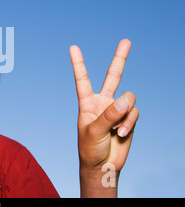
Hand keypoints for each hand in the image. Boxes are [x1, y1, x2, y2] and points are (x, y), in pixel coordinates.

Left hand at [70, 39, 138, 196]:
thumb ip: (109, 115)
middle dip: (120, 58)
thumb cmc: (89, 148)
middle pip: (113, 76)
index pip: (82, 80)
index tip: (73, 47)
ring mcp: (117, 110)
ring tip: (115, 130)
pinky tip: (121, 134)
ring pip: (129, 99)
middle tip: (126, 40)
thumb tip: (127, 98)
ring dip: (124, 115)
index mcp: (87, 103)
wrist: (102, 166)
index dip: (78, 64)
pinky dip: (129, 123)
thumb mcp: (93, 131)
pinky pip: (134, 112)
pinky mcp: (129, 118)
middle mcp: (103, 102)